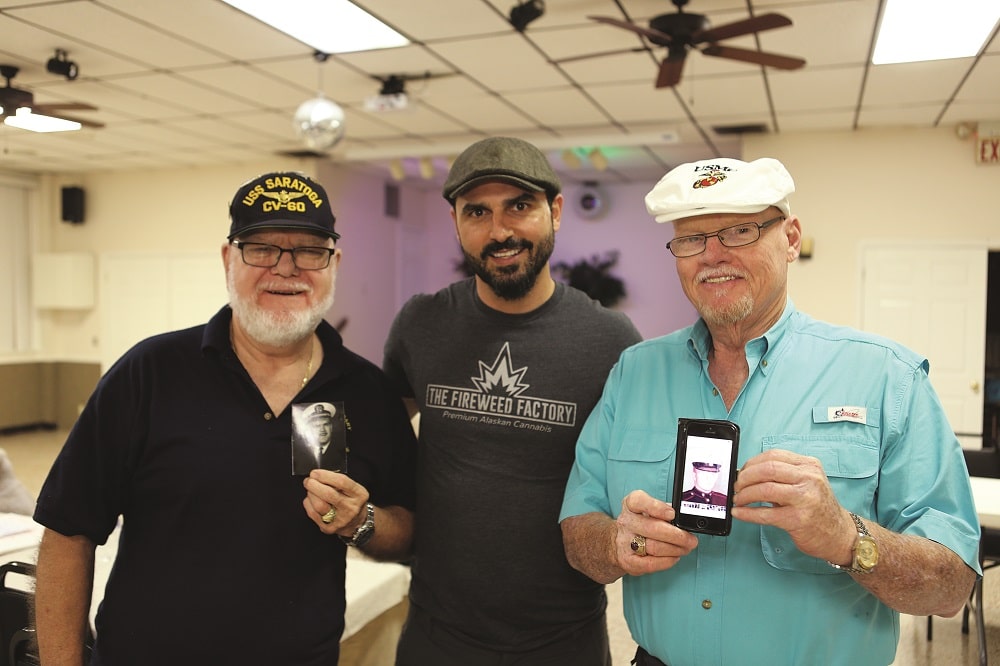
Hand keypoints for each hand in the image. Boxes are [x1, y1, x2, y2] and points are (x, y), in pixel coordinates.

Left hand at [302, 469, 369, 536]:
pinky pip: (313, 515)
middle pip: (329, 494)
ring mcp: (341, 520)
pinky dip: (308, 504)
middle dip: (314, 485)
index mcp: (359, 494)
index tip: (315, 473)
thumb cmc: (352, 501)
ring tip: (310, 491)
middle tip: (308, 481)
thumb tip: (318, 476)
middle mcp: (351, 508)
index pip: (341, 482)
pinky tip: (310, 500)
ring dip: (310, 495)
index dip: (325, 476)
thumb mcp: (353, 489)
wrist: (357, 522)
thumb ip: (338, 482)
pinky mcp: (330, 528)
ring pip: (319, 505)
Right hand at [615, 490, 698, 574]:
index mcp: (631, 505)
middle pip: (653, 528)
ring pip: (654, 547)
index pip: (639, 501)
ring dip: (676, 549)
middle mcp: (626, 522)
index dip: (657, 507)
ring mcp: (625, 542)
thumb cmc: (641, 523)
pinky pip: (650, 564)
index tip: (672, 514)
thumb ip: (665, 510)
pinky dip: (667, 561)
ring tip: (685, 548)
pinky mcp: (628, 561)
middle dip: (677, 536)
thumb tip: (685, 518)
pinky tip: (674, 557)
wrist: (619, 542)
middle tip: (691, 540)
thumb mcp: (649, 510)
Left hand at [732, 449, 854, 561]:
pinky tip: (740, 513)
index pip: (773, 456)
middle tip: (737, 486)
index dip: (751, 463)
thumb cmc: (818, 507)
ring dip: (744, 495)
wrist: (840, 534)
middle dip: (745, 478)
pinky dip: (747, 513)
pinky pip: (765, 514)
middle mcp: (809, 479)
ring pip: (764, 489)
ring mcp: (805, 499)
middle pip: (767, 469)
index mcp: (809, 465)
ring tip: (738, 500)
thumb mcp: (807, 482)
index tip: (742, 472)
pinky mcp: (798, 519)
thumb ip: (784, 474)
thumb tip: (748, 473)